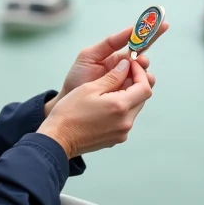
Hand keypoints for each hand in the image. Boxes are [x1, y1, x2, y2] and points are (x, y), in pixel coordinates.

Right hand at [38, 58, 152, 158]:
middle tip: (123, 73)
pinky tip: (106, 104)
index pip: (145, 87)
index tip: (131, 65)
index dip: (140, 73)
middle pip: (142, 99)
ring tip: (111, 88)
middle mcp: (125, 122)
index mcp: (120, 106)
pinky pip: (125, 120)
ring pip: (134, 109)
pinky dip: (121, 109)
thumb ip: (112, 76)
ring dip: (128, 96)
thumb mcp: (90, 88)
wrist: (59, 138)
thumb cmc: (70, 113)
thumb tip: (125, 66)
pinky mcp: (116, 139)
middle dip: (135, 84)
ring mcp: (122, 133)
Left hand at [57, 22, 168, 100]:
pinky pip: (141, 93)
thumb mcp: (90, 56)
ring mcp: (128, 86)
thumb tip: (131, 30)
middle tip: (137, 61)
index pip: (138, 45)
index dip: (151, 35)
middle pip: (144, 63)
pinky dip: (141, 88)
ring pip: (146, 78)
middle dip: (144, 60)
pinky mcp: (128, 100)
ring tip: (133, 74)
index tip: (163, 25)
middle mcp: (126, 71)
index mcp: (118, 58)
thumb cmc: (77, 78)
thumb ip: (110, 42)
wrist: (70, 104)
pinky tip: (132, 87)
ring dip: (144, 74)